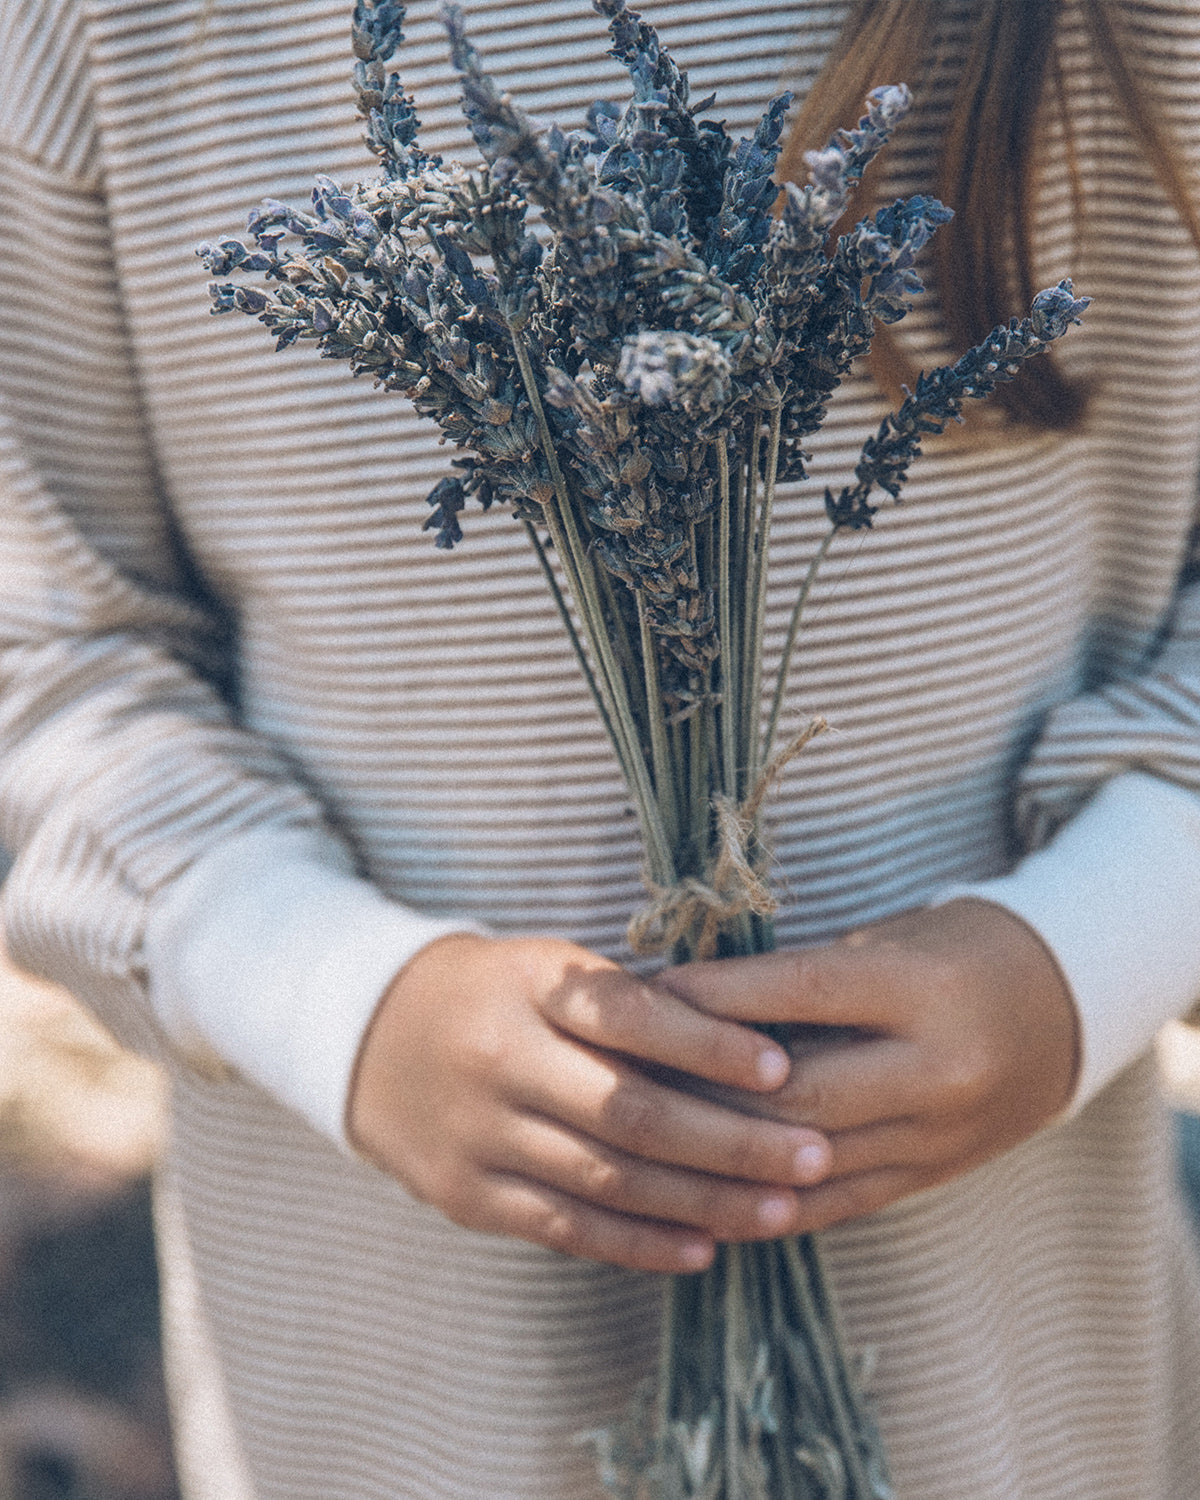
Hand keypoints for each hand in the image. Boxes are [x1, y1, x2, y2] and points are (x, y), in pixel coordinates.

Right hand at [346, 933, 833, 1271]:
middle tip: (814, 1155)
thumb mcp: (547, 968)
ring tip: (782, 1210)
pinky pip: (567, 1228)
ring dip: (704, 1201)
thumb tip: (752, 1042)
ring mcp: (477, 1134)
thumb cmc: (495, 994)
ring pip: (608, 1181)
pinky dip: (640, 1243)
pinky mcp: (465, 1196)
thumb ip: (630, 1005)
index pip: (629, 1015)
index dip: (709, 1045)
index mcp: (527, 985)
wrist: (369, 1037)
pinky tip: (703, 1247)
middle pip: (631, 1113)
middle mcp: (498, 1058)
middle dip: (733, 1141)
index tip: (783, 1067)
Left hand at [656, 898, 1079, 1230]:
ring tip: (644, 1143)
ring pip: (809, 1163)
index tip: (646, 993)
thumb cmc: (949, 954)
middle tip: (628, 1077)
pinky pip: (833, 1206)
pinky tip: (699, 1197)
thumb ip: (803, 976)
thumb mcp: (888, 941)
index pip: (803, 993)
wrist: (1059, 1013)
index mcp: (926, 991)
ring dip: (719, 1156)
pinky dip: (762, 1205)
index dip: (718, 997)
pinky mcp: (928, 1180)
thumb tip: (686, 998)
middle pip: (799, 1095)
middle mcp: (937, 1070)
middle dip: (704, 1089)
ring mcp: (937, 1137)